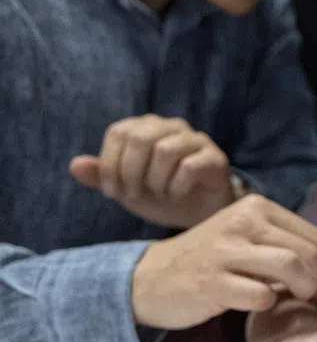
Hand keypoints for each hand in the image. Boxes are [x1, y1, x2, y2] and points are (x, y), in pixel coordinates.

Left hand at [70, 114, 233, 227]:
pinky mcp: (215, 158)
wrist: (198, 214)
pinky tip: (176, 195)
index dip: (109, 164)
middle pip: (141, 137)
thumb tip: (74, 165)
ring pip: (166, 151)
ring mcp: (196, 140)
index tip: (112, 192)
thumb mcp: (125, 188)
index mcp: (146, 127)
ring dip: (155, 181)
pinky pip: (190, 167)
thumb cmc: (161, 195)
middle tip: (133, 195)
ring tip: (158, 195)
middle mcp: (172, 127)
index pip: (119, 132)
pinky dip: (176, 187)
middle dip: (130, 172)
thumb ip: (101, 176)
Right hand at [131, 195, 316, 330]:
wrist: (149, 278)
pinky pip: (259, 295)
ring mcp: (226, 251)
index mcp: (256, 208)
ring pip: (290, 268)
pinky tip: (265, 306)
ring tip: (309, 305)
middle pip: (306, 252)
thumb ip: (284, 248)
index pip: (312, 234)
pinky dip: (270, 304)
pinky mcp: (211, 280)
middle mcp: (243, 223)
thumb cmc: (210, 262)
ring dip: (309, 291)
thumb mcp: (246, 242)